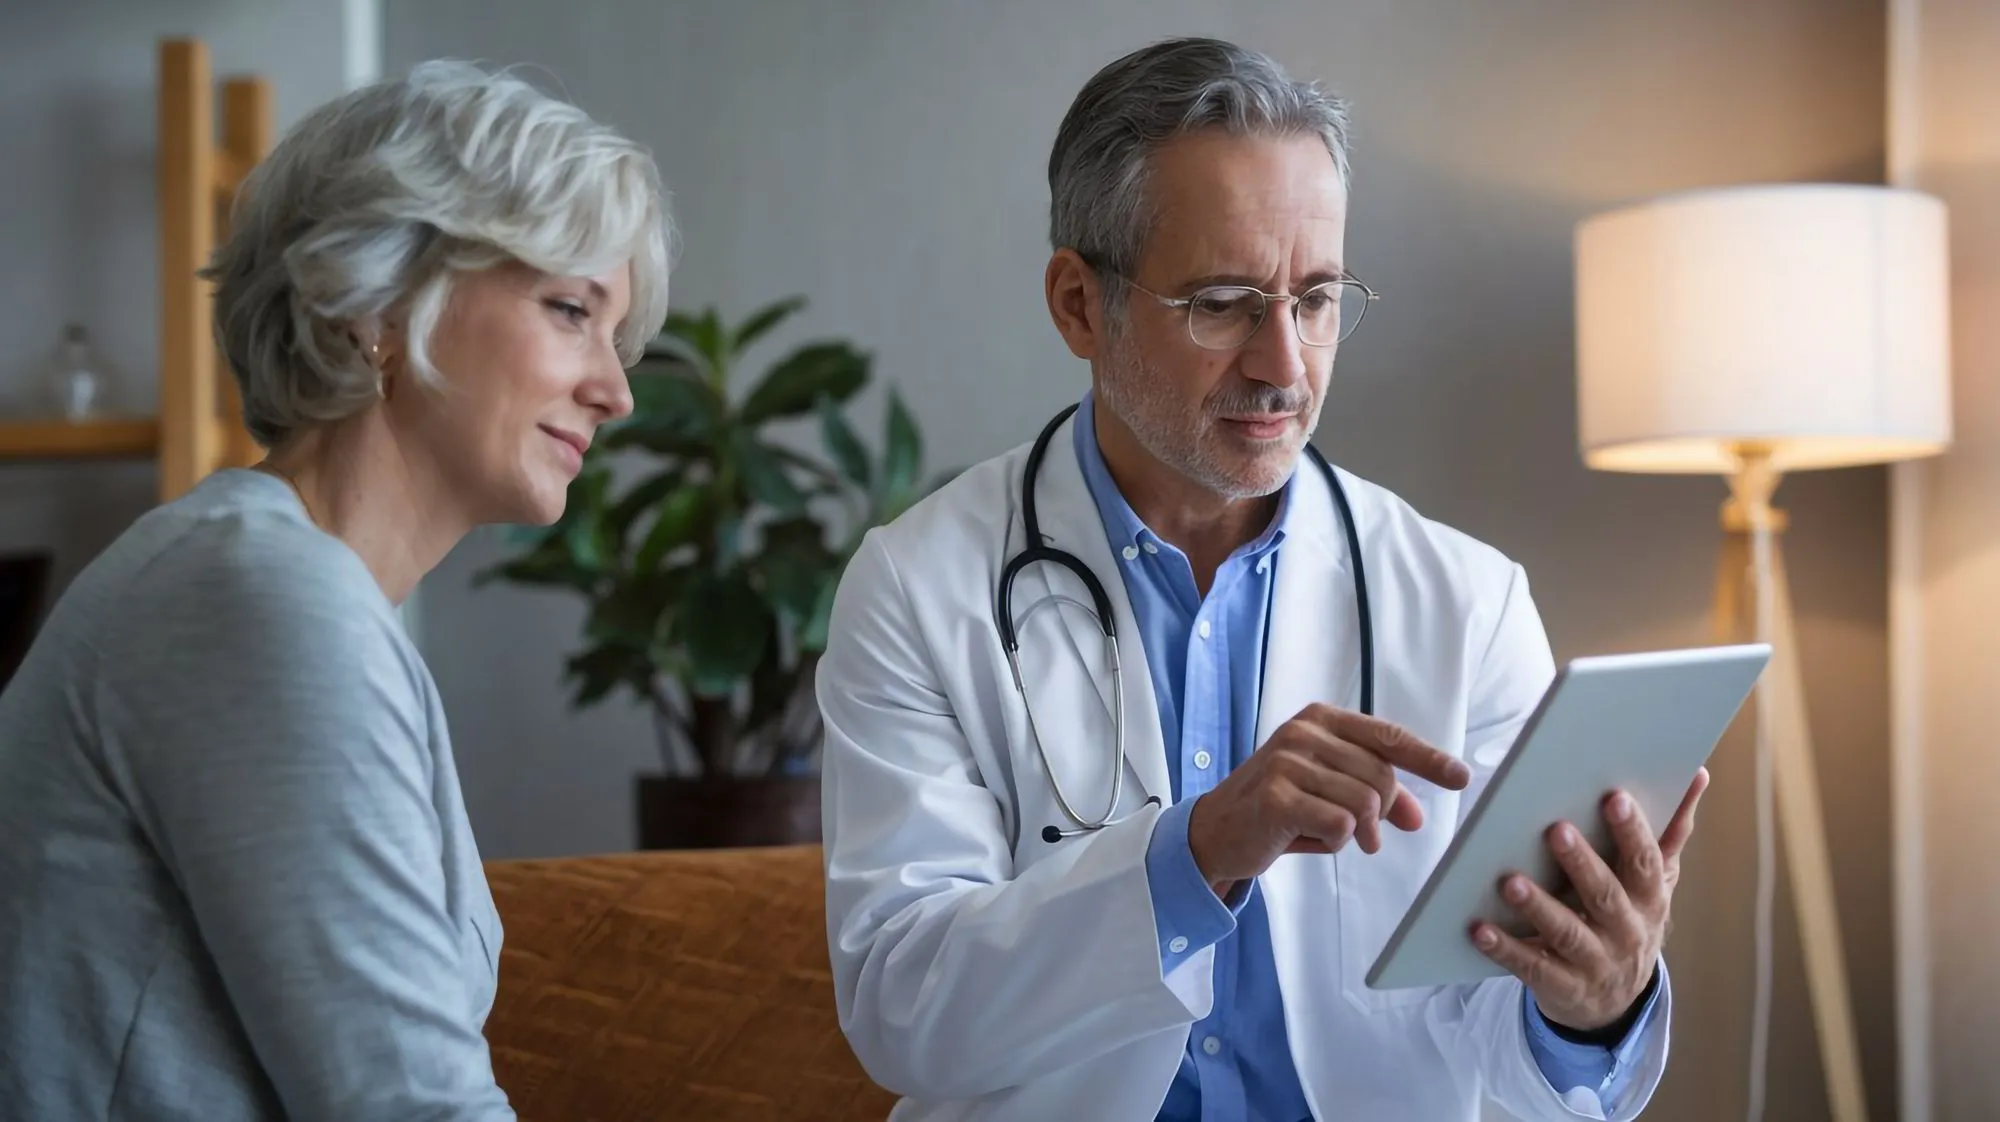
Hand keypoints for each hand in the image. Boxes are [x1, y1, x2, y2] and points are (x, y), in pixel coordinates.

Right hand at [1187, 703, 1471, 895]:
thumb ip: (1374, 795)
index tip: (1459, 777)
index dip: (1428, 759)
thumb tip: (1416, 817)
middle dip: (1382, 813)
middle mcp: (1304, 732)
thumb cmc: (1278, 806)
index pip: (1388, 736)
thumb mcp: (1329, 791)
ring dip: (1358, 832)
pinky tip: (1311, 838)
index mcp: (1320, 719)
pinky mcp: (1277, 796)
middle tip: (1367, 835)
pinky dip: (1335, 841)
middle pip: (1382, 776)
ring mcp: (1287, 761)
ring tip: (1334, 836)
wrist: (1216, 831)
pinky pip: (1340, 824)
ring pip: (1364, 803)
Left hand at [1471, 768, 1709, 1031]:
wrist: (1614, 1003)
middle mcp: (1626, 932)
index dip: (1631, 832)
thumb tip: (1697, 775)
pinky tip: (1479, 929)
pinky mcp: (1562, 988)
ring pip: (1567, 934)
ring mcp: (1595, 963)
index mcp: (1649, 900)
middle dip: (1582, 863)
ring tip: (1510, 881)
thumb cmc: (1629, 922)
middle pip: (1605, 896)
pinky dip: (1505, 949)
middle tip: (1556, 830)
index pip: (1644, 862)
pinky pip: (1532, 968)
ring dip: (1538, 907)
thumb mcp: (1654, 883)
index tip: (1614, 797)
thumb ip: (1669, 833)